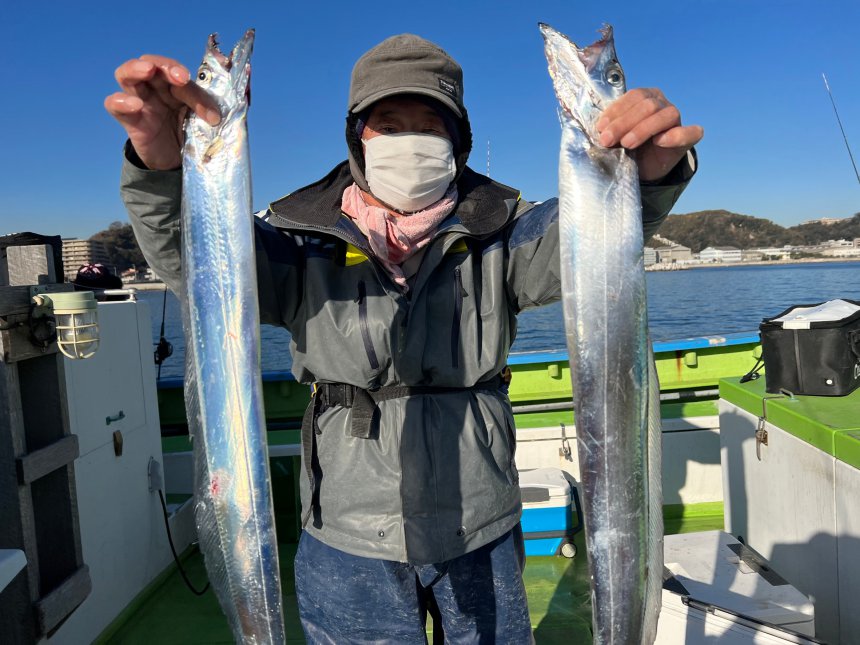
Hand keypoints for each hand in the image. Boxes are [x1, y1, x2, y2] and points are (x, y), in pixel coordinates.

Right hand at [104, 55, 220, 169]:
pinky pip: (114, 104)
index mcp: (176, 85)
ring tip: (147, 70)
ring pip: (126, 74)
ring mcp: (140, 101)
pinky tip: (135, 105)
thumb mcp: (202, 122)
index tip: (211, 112)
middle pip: (152, 64)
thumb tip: (217, 116)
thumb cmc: (190, 135)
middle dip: (166, 66)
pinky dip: (121, 101)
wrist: (176, 162)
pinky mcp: (130, 120)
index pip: (182, 77)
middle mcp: (156, 88)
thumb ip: (207, 113)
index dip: (194, 89)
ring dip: (135, 68)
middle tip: (180, 77)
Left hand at [596, 88, 702, 181]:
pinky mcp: (687, 138)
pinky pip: (690, 133)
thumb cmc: (627, 146)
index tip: (601, 128)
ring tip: (626, 144)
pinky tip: (659, 141)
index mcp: (645, 97)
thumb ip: (610, 128)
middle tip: (607, 140)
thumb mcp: (615, 136)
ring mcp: (676, 120)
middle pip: (647, 105)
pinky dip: (675, 136)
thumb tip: (601, 129)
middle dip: (624, 123)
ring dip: (642, 129)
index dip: (616, 110)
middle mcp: (662, 104)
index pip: (634, 96)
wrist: (643, 167)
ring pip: (664, 115)